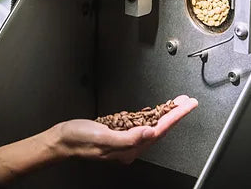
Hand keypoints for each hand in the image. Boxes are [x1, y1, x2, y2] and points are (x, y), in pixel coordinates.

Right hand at [50, 95, 197, 163]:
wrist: (62, 140)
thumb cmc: (78, 140)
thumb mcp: (102, 137)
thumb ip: (128, 137)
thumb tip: (150, 132)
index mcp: (129, 149)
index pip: (159, 130)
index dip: (175, 116)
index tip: (186, 105)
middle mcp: (130, 146)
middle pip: (160, 127)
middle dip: (175, 114)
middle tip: (188, 101)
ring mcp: (125, 140)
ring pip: (153, 124)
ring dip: (166, 113)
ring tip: (177, 103)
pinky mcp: (119, 132)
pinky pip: (141, 123)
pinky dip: (152, 115)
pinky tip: (156, 111)